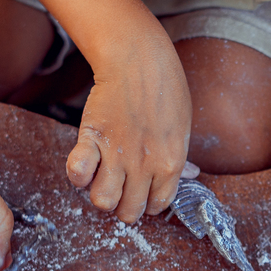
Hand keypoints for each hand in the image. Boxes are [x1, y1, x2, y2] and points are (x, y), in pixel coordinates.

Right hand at [66, 31, 190, 221]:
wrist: (139, 59)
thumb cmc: (164, 89)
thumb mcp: (182, 126)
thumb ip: (182, 157)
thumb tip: (192, 175)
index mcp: (171, 163)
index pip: (158, 205)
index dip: (147, 203)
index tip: (141, 193)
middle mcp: (145, 165)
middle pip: (129, 211)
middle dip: (123, 206)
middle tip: (120, 189)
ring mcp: (118, 153)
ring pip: (103, 201)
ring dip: (100, 195)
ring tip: (102, 179)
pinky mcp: (93, 138)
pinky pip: (78, 173)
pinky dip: (78, 175)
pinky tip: (85, 165)